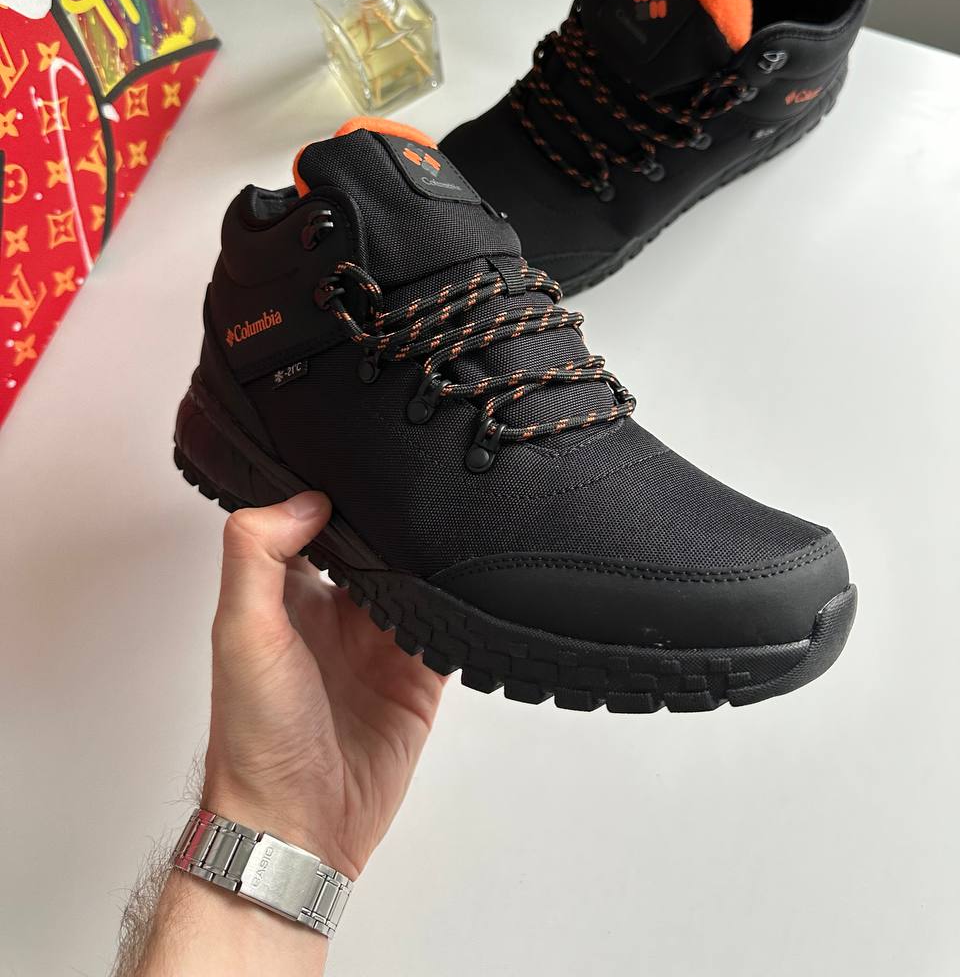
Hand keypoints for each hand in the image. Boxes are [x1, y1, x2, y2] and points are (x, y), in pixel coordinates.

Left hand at [203, 493, 444, 880]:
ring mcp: (380, 643)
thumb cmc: (254, 735)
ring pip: (417, 579)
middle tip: (427, 484)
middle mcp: (336, 612)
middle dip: (398, 520)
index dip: (335, 492)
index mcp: (288, 592)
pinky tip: (475, 581)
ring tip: (457, 523)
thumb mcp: (240, 632)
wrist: (296, 825)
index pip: (315, 523)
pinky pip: (448, 627)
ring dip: (434, 559)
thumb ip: (257, 556)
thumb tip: (306, 499)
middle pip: (375, 546)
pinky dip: (462, 607)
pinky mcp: (418, 675)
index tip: (365, 457)